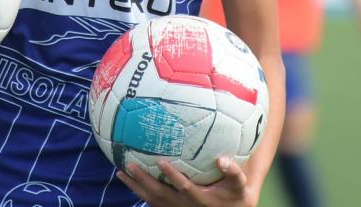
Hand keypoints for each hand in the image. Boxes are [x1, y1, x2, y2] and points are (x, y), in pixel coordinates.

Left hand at [117, 158, 257, 206]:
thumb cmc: (235, 194)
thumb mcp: (239, 184)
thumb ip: (234, 171)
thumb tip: (222, 158)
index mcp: (200, 199)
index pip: (183, 187)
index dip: (172, 175)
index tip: (160, 160)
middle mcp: (185, 206)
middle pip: (160, 194)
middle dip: (144, 181)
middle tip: (129, 165)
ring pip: (152, 200)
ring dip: (136, 187)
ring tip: (121, 172)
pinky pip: (153, 202)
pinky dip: (140, 193)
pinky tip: (129, 182)